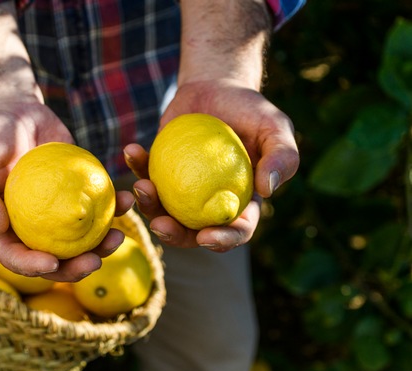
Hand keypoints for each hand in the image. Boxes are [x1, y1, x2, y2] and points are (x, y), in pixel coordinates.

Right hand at [0, 97, 134, 280]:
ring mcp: (58, 213)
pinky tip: (125, 201)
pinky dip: (114, 207)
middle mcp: (32, 227)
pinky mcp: (79, 192)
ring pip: (82, 241)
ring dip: (102, 246)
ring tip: (118, 236)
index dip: (33, 267)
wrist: (14, 110)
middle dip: (76, 269)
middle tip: (95, 261)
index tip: (53, 263)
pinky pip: (99, 206)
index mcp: (4, 230)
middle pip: (55, 260)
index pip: (16, 258)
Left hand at [125, 79, 298, 251]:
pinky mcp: (159, 170)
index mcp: (239, 203)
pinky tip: (132, 150)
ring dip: (147, 205)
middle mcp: (207, 203)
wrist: (218, 88)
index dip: (222, 241)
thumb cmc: (251, 111)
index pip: (234, 231)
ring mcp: (180, 190)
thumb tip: (266, 190)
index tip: (206, 237)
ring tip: (141, 187)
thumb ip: (282, 157)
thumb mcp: (275, 128)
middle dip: (173, 236)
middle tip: (160, 223)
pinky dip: (136, 166)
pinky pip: (144, 174)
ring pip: (161, 210)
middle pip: (190, 232)